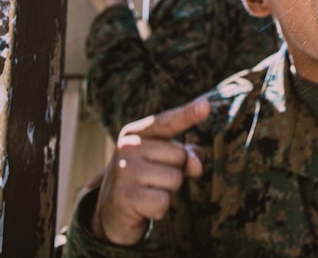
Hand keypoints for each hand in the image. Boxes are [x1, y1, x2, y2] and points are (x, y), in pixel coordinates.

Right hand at [91, 98, 210, 244]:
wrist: (110, 213)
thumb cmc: (144, 181)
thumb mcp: (163, 162)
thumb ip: (185, 155)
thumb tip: (196, 164)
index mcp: (135, 134)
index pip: (166, 122)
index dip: (188, 114)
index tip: (207, 105)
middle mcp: (127, 147)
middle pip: (180, 156)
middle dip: (176, 173)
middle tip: (153, 181)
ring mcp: (124, 171)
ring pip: (175, 180)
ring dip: (168, 192)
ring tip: (148, 193)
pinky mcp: (124, 196)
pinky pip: (163, 202)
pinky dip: (159, 210)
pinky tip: (142, 208)